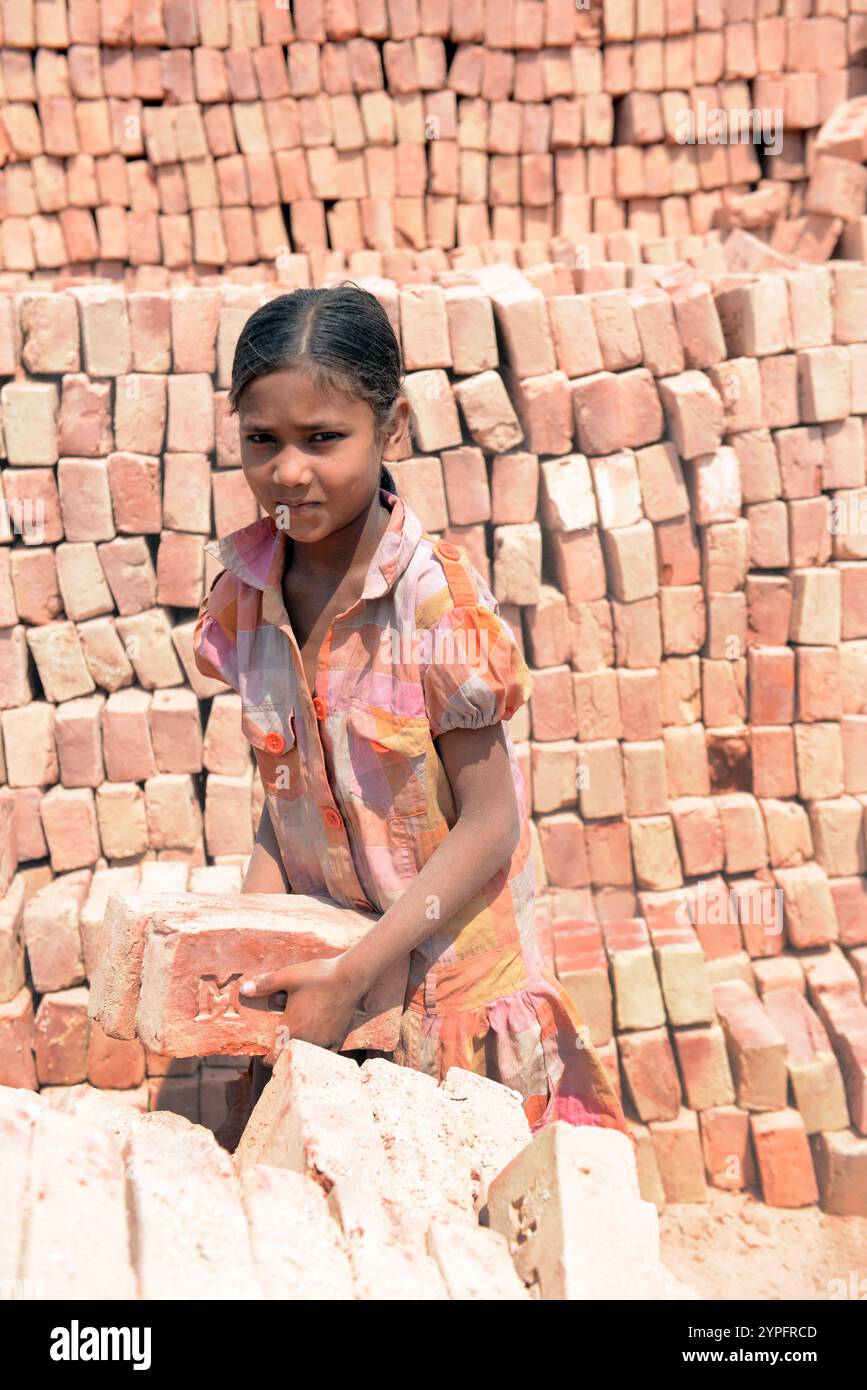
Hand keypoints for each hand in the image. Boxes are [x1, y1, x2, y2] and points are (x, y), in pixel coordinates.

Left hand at [240, 955, 364, 1065]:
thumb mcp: (288, 976)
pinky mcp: (338, 1039)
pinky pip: (326, 1055)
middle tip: (281, 1046)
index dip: (266, 1058)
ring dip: (300, 1054)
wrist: (350, 977)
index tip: (266, 1053)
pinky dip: (320, 1053)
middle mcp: (307, 1040)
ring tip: (298, 1044)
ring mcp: (324, 1041)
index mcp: (291, 1029)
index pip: (273, 1058)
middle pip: (289, 1059)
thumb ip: (265, 984)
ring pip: (307, 1058)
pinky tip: (318, 1045)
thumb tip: (243, 989)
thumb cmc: (318, 976)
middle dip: (282, 1055)